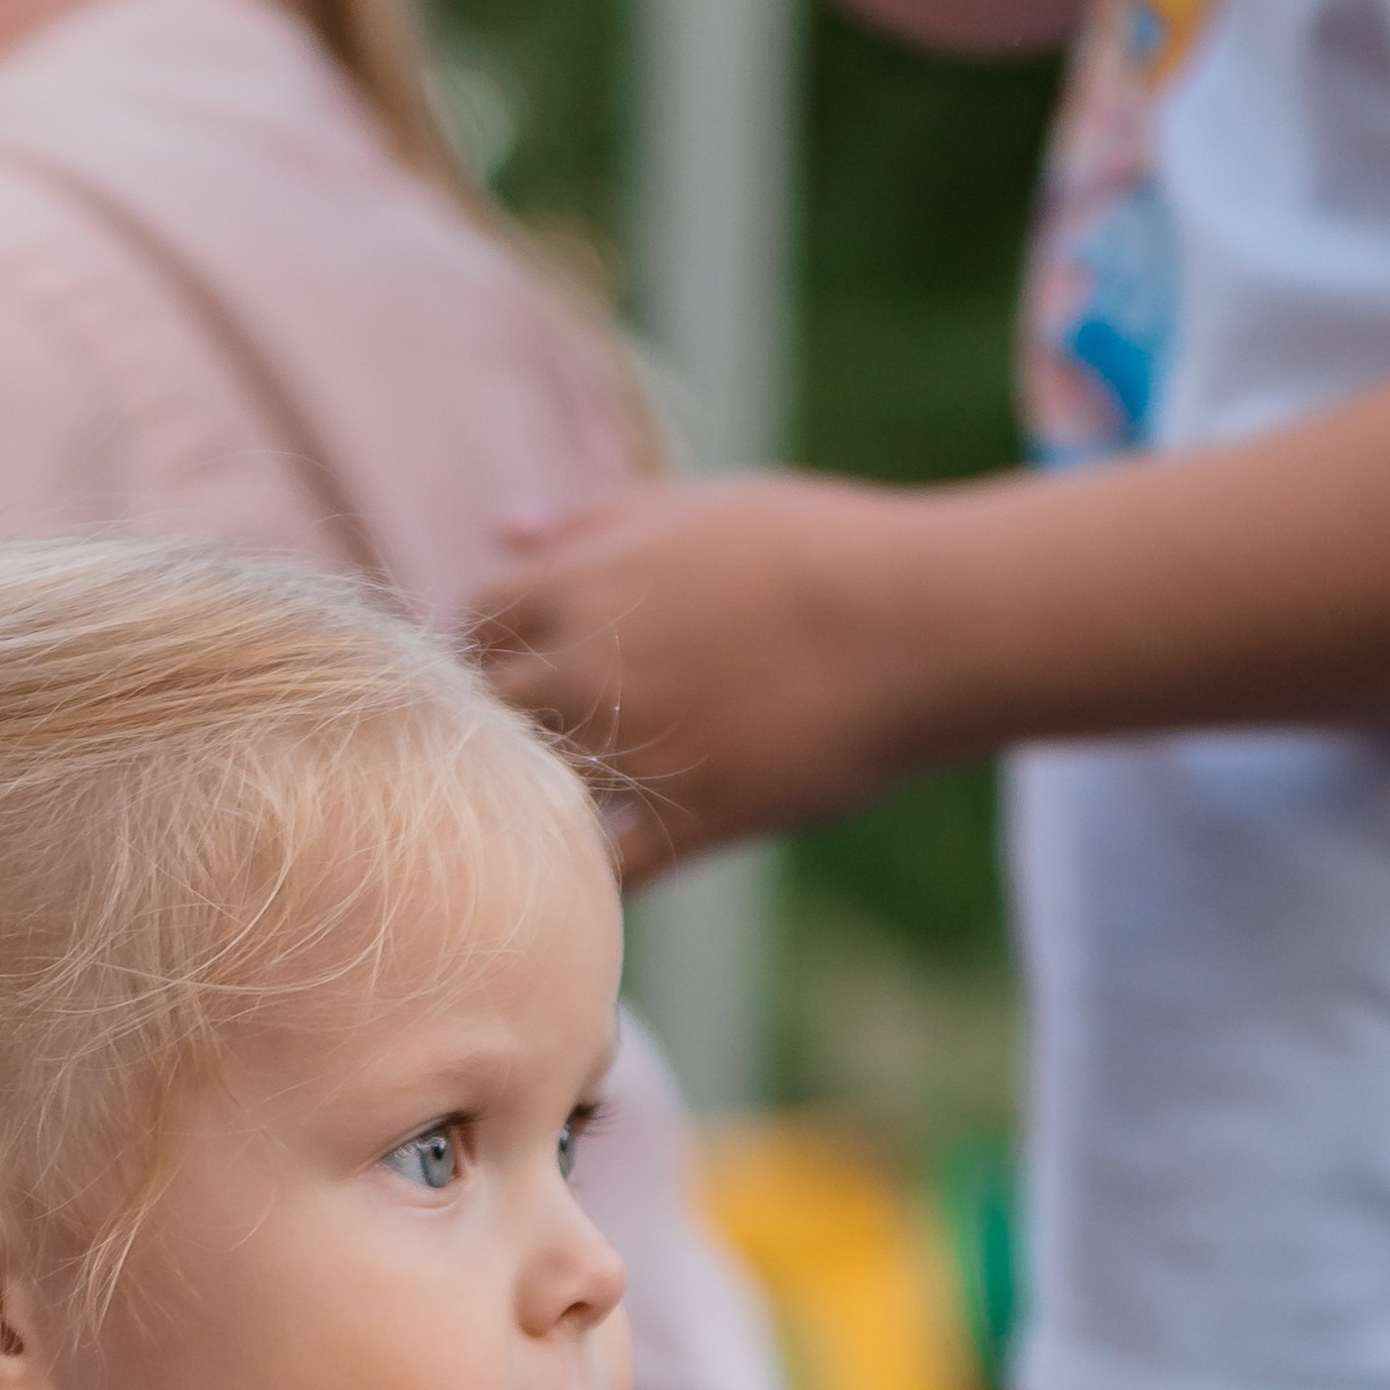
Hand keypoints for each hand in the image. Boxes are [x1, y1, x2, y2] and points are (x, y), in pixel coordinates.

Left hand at [472, 476, 935, 882]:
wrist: (917, 623)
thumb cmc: (815, 547)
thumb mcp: (695, 507)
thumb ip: (593, 520)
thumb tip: (506, 529)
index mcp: (579, 583)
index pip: (473, 625)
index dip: (488, 649)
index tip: (523, 667)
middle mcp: (586, 667)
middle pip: (483, 713)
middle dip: (498, 728)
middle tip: (543, 742)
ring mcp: (634, 748)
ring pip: (531, 794)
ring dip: (537, 804)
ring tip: (561, 809)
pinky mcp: (691, 818)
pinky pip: (607, 872)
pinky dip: (591, 882)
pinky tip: (600, 880)